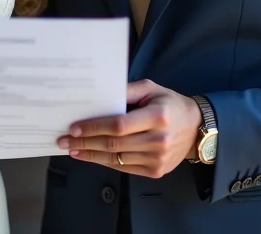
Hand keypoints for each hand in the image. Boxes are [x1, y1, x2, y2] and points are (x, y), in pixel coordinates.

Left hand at [57, 79, 201, 178]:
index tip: (74, 128)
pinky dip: (105, 162)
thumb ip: (126, 91)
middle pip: (113, 144)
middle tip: (64, 141)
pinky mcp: (156, 171)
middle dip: (84, 143)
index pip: (118, 125)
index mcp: (157, 117)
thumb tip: (99, 96)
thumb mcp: (150, 88)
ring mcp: (158, 159)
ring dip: (90, 155)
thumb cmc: (169, 103)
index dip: (94, 127)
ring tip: (72, 150)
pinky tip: (91, 156)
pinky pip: (124, 168)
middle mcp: (158, 140)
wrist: (197, 128)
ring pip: (116, 159)